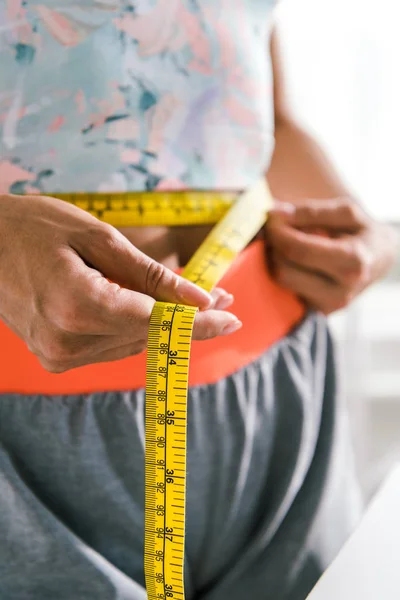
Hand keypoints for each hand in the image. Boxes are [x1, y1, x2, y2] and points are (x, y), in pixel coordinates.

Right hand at [0, 194, 240, 372]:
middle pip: (150, 337)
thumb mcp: (97, 237)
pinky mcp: (56, 357)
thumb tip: (200, 298)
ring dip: (165, 325)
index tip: (232, 315)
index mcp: (78, 307)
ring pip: (134, 344)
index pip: (158, 323)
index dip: (199, 321)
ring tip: (191, 300)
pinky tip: (149, 309)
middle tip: (221, 297)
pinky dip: (136, 328)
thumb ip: (151, 275)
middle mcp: (68, 342)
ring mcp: (59, 355)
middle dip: (188, 319)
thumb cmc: (33, 227)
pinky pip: (112, 346)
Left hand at [266, 198, 397, 313]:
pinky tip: (292, 260)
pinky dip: (284, 272)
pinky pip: (287, 291)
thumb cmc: (362, 232)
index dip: (277, 232)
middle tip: (275, 228)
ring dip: (275, 258)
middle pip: (284, 268)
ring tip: (286, 242)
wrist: (379, 259)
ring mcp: (330, 306)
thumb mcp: (346, 212)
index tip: (270, 217)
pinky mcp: (319, 313)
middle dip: (273, 245)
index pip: (298, 250)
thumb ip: (312, 211)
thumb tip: (277, 213)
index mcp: (353, 262)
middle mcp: (342, 290)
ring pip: (281, 282)